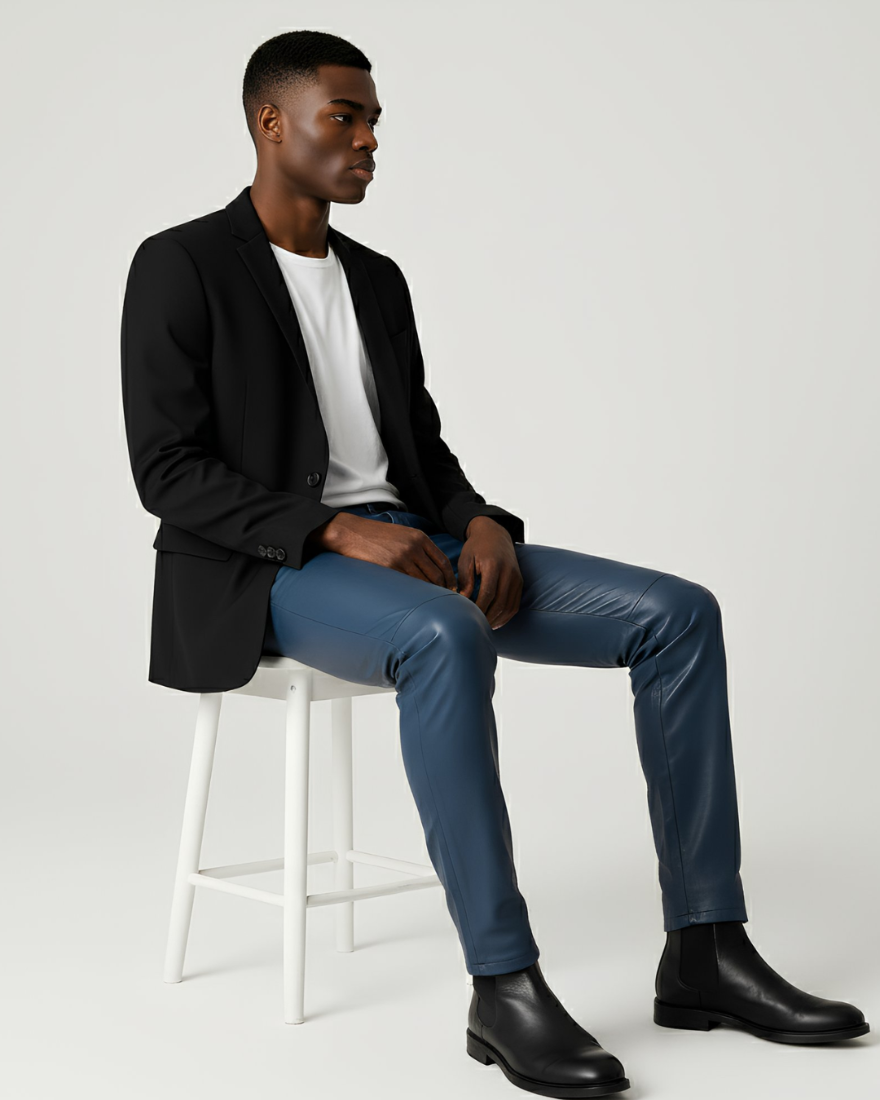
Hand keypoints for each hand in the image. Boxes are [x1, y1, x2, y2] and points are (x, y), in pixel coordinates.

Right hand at [307, 513, 458, 590]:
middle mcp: (413, 546)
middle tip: (444, 601)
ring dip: (429, 595)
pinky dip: (414, 594)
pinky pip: (407, 584)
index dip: (449, 578)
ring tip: (431, 605)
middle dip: (443, 589)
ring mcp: (402, 557)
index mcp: (419, 537)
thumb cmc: (375, 535)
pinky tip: (415, 600)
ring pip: (424, 581)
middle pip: (436, 574)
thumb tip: (430, 566)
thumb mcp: (401, 534)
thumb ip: (417, 546)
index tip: (451, 588)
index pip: (442, 561)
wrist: (351, 532)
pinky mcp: (390, 567)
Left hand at [458, 516, 522, 628]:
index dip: (478, 609)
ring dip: (497, 620)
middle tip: (475, 626)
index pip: (488, 594)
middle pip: (500, 603)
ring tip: (484, 626)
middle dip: (487, 618)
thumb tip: (463, 601)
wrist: (495, 534)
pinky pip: (515, 604)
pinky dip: (506, 616)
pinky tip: (495, 622)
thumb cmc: (476, 547)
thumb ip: (465, 580)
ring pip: (509, 606)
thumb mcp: (465, 559)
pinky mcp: (520, 582)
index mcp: (494, 565)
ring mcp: (517, 578)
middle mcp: (509, 572)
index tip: (468, 616)